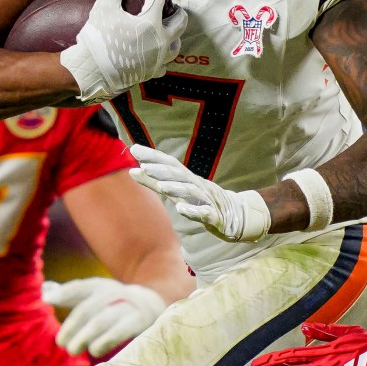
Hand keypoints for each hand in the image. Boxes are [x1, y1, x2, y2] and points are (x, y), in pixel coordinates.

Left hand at [42, 277, 166, 357]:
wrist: (152, 306)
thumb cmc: (112, 304)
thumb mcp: (93, 296)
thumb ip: (69, 294)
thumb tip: (45, 291)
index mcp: (99, 286)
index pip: (79, 288)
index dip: (64, 293)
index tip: (47, 300)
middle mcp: (113, 293)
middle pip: (87, 309)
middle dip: (72, 326)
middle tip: (61, 344)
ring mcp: (127, 307)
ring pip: (101, 321)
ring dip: (84, 336)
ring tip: (73, 350)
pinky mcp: (139, 322)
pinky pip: (120, 332)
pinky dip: (104, 341)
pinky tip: (94, 350)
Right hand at [59, 0, 181, 100]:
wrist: (91, 72)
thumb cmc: (98, 39)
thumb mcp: (103, 8)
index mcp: (151, 23)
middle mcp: (160, 41)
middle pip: (179, 23)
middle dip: (177, 12)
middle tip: (172, 6)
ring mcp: (157, 59)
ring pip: (176, 46)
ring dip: (175, 35)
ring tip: (168, 30)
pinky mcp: (150, 73)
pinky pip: (164, 65)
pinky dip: (163, 57)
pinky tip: (157, 54)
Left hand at [129, 144, 271, 241]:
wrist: (234, 215)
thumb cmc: (200, 200)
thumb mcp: (176, 190)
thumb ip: (153, 182)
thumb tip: (132, 170)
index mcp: (186, 177)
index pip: (168, 162)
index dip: (152, 156)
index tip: (134, 149)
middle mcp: (195, 184)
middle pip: (178, 174)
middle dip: (161, 170)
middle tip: (144, 166)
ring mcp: (205, 199)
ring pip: (190, 191)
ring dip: (176, 188)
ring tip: (161, 186)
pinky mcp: (213, 215)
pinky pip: (204, 212)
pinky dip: (193, 210)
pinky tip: (181, 209)